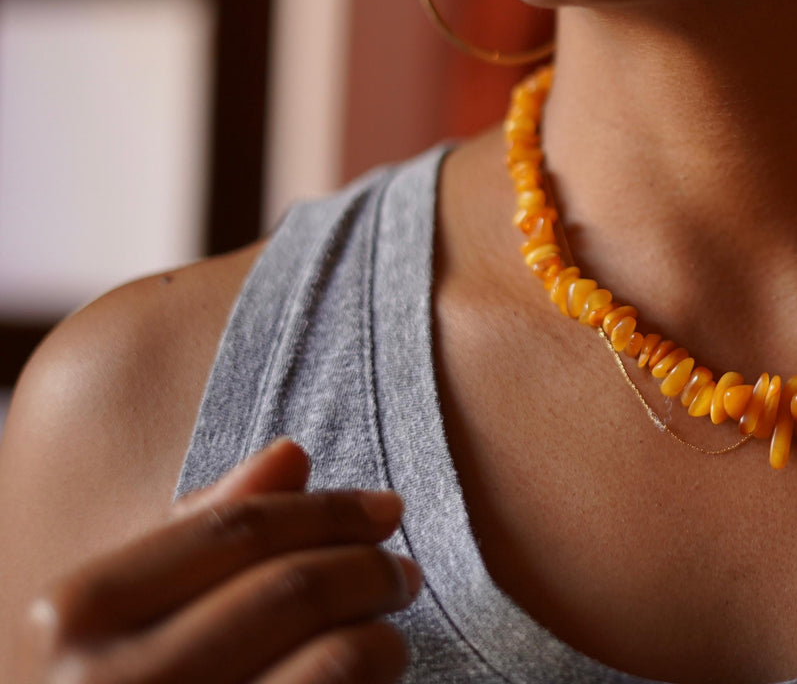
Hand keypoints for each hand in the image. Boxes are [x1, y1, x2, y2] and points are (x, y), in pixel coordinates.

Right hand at [22, 438, 420, 683]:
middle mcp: (112, 682)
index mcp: (76, 613)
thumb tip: (290, 454)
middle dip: (371, 567)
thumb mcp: (130, 616)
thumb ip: (200, 536)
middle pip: (295, 585)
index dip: (327, 509)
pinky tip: (373, 676)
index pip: (236, 527)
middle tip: (402, 573)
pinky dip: (375, 678)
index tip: (386, 509)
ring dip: (385, 634)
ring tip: (389, 633)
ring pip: (339, 655)